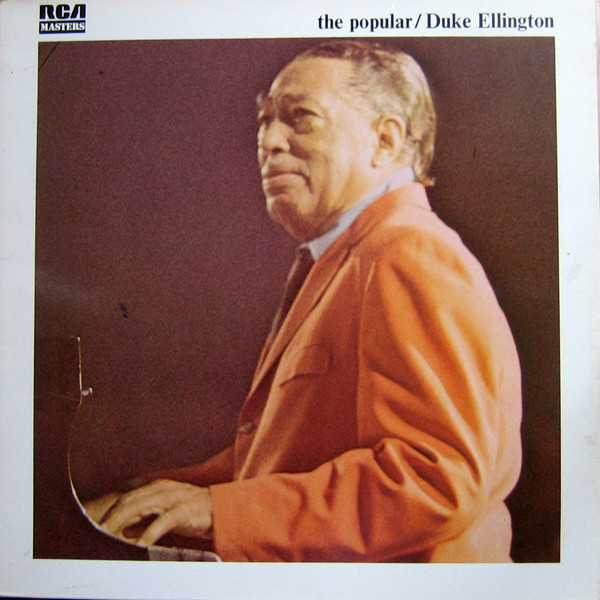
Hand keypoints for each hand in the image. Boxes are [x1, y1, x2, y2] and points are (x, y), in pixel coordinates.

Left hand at [98, 479, 212, 546]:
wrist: (222, 509)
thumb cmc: (194, 512)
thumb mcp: (167, 510)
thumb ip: (147, 516)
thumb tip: (124, 529)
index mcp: (158, 487)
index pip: (128, 497)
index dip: (111, 510)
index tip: (96, 526)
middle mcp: (163, 489)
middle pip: (130, 500)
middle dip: (111, 516)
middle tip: (96, 533)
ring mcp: (173, 498)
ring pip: (140, 507)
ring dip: (122, 522)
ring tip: (108, 536)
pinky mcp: (183, 510)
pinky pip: (161, 522)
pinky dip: (148, 533)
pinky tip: (139, 545)